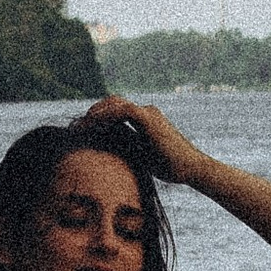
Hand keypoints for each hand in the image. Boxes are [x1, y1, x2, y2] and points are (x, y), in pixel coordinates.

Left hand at [77, 94, 205, 189]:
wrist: (191, 168)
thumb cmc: (171, 167)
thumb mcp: (143, 155)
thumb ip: (128, 147)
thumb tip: (108, 151)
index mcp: (146, 120)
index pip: (118, 110)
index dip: (100, 116)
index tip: (85, 129)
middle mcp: (147, 112)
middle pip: (114, 102)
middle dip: (94, 111)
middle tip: (79, 126)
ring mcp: (148, 113)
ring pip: (115, 103)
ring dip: (96, 113)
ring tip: (81, 126)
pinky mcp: (148, 118)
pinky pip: (121, 110)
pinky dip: (105, 116)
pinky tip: (93, 126)